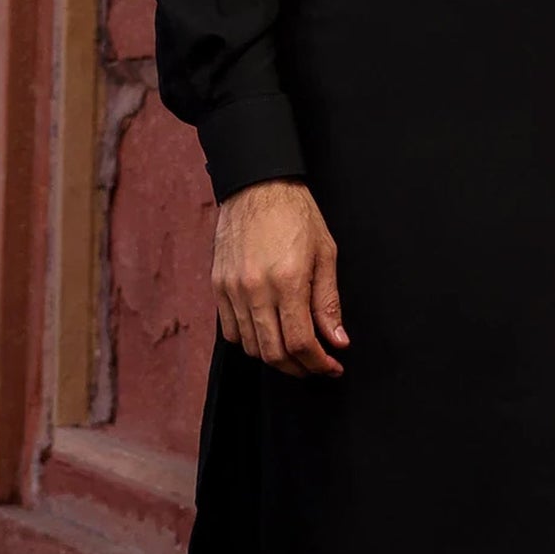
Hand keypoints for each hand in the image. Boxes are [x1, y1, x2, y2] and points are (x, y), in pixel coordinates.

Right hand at [212, 179, 347, 376]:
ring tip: (295, 351)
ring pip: (250, 346)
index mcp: (286, 281)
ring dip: (274, 357)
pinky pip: (230, 330)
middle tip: (316, 366)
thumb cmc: (296, 214)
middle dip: (298, 368)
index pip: (300, 342)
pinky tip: (268, 332)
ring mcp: (232, 289)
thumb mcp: (325, 254)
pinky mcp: (218, 286)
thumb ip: (328, 302)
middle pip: (273, 353)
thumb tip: (337, 341)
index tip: (331, 367)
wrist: (257, 185)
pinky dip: (250, 341)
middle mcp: (254, 290)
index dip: (318, 364)